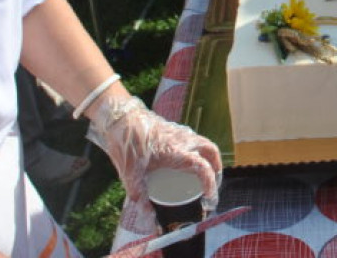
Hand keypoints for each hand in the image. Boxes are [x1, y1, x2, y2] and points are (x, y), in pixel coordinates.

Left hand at [89, 97, 222, 234]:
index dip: (210, 184)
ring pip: (204, 143)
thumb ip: (141, 197)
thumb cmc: (126, 144)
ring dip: (208, 158)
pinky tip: (185, 160)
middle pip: (211, 152)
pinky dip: (197, 150)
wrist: (120, 117)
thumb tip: (150, 218)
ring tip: (202, 173)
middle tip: (213, 183)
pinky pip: (194, 139)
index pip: (203, 168)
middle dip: (217, 168)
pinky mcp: (174, 127)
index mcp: (177, 152)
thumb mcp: (131, 175)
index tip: (209, 198)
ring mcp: (180, 131)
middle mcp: (184, 140)